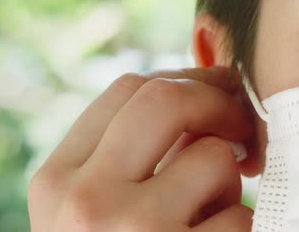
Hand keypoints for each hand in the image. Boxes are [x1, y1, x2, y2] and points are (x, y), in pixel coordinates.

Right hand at [28, 67, 254, 230]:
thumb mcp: (94, 208)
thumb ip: (131, 152)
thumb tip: (206, 87)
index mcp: (57, 182)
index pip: (129, 89)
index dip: (184, 82)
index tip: (214, 95)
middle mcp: (86, 203)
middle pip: (167, 99)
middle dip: (218, 103)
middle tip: (241, 128)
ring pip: (214, 157)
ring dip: (230, 184)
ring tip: (209, 219)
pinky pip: (241, 215)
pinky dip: (242, 228)